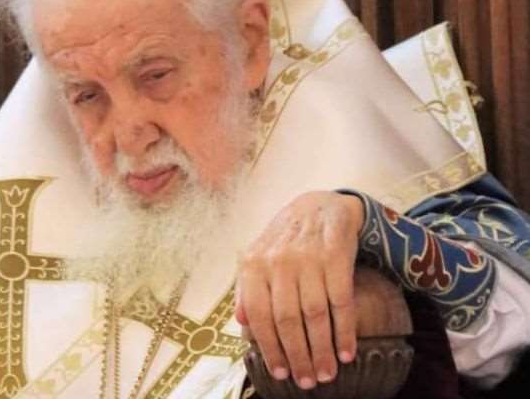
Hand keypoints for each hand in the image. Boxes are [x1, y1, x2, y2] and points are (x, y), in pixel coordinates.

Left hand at [235, 191, 363, 389]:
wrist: (319, 206)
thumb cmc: (284, 241)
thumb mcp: (258, 258)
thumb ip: (246, 289)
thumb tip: (240, 321)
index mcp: (253, 264)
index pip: (258, 314)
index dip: (269, 347)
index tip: (279, 372)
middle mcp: (278, 260)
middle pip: (287, 319)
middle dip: (297, 356)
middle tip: (307, 381)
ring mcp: (308, 257)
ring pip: (314, 314)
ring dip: (322, 349)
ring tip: (327, 374)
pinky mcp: (336, 255)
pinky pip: (341, 300)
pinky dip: (344, 330)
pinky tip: (346, 352)